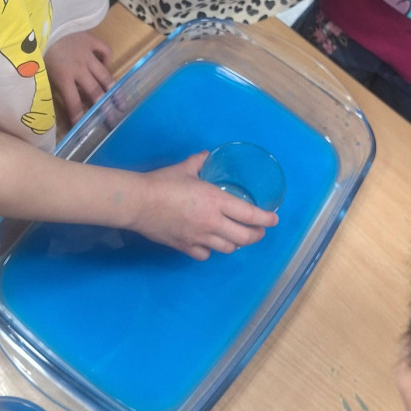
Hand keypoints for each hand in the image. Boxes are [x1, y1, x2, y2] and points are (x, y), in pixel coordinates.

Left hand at [45, 31, 113, 123]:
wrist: (43, 19)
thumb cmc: (37, 44)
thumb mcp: (37, 67)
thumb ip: (45, 83)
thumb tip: (43, 101)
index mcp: (64, 76)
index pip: (73, 102)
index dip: (79, 116)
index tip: (83, 128)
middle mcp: (79, 68)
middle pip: (95, 92)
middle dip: (104, 109)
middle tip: (114, 122)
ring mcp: (87, 54)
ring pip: (104, 75)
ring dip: (114, 90)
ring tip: (122, 103)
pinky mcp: (90, 39)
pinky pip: (104, 50)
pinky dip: (107, 58)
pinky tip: (106, 64)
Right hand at [128, 153, 277, 260]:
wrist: (138, 203)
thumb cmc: (162, 182)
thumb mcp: (184, 168)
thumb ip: (199, 162)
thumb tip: (205, 155)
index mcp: (216, 201)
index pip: (250, 215)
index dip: (265, 219)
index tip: (273, 220)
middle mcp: (212, 222)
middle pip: (244, 237)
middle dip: (255, 235)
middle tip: (258, 231)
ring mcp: (199, 238)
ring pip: (227, 248)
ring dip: (235, 244)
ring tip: (236, 238)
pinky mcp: (185, 247)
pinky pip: (205, 254)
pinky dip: (211, 250)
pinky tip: (209, 244)